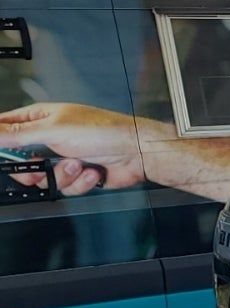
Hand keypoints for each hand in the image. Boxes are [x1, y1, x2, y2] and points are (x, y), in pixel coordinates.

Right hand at [0, 103, 143, 193]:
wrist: (137, 152)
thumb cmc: (104, 131)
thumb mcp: (53, 130)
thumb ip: (17, 134)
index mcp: (40, 119)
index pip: (5, 128)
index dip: (0, 142)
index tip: (1, 153)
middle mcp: (50, 139)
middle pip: (21, 162)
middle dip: (32, 170)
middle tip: (40, 167)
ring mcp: (64, 159)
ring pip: (45, 178)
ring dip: (63, 175)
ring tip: (78, 164)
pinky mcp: (78, 176)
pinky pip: (66, 187)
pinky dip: (79, 182)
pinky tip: (92, 171)